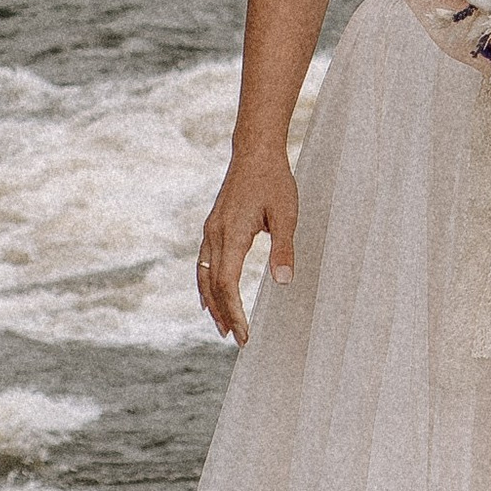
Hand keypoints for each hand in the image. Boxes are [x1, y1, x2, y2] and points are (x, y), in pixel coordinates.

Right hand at [197, 149, 297, 347]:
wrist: (255, 151)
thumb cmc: (274, 180)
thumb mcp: (287, 214)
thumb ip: (284, 249)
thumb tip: (284, 282)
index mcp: (232, 233)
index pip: (227, 283)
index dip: (234, 311)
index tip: (245, 334)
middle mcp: (215, 234)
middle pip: (212, 285)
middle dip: (223, 314)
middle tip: (237, 339)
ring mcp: (211, 229)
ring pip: (204, 275)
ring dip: (212, 303)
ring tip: (222, 327)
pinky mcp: (213, 226)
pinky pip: (203, 262)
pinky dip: (205, 285)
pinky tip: (209, 299)